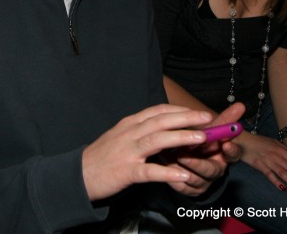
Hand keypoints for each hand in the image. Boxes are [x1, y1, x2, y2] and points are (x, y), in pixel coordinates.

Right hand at [82, 104, 213, 200]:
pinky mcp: (125, 171)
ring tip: (201, 139)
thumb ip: (142, 131)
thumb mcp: (122, 136)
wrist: (78, 175)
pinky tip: (183, 175)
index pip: (159, 111)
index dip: (180, 110)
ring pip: (157, 140)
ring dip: (181, 137)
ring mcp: (128, 152)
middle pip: (161, 120)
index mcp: (130, 123)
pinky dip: (167, 172)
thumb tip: (166, 128)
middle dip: (187, 118)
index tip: (198, 112)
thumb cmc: (103, 156)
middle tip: (208, 118)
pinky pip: (149, 171)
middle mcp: (130, 133)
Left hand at [161, 102, 245, 195]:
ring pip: (193, 179)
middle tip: (183, 154)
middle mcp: (215, 170)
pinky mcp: (190, 191)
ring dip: (179, 168)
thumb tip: (240, 104)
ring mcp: (203, 182)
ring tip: (167, 158)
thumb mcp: (212, 132)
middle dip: (197, 163)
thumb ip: (223, 120)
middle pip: (210, 170)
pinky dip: (172, 177)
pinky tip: (163, 166)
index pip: (233, 155)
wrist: (192, 166)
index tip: (226, 144)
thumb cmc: (202, 145)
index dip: (231, 150)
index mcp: (224, 156)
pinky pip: (181, 186)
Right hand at [236, 134, 286, 209]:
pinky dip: (276, 181)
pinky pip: (269, 175)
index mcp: (282, 149)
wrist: (243, 140)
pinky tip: (282, 188)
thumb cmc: (259, 141)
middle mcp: (277, 155)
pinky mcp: (260, 165)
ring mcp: (269, 161)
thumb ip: (283, 150)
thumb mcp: (273, 142)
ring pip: (283, 173)